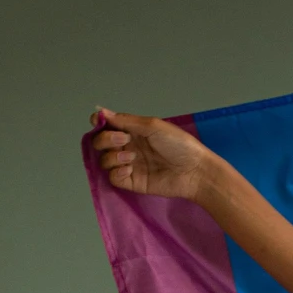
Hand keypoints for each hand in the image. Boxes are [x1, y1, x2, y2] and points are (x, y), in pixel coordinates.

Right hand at [89, 109, 212, 198]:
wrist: (194, 171)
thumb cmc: (179, 145)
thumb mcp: (152, 126)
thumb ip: (126, 120)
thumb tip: (101, 110)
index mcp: (132, 131)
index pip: (106, 126)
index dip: (98, 123)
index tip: (98, 123)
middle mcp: (128, 146)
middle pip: (100, 143)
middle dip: (106, 140)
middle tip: (124, 140)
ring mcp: (129, 165)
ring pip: (104, 160)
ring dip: (113, 156)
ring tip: (132, 157)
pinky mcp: (132, 182)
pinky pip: (113, 177)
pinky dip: (116, 172)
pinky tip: (130, 170)